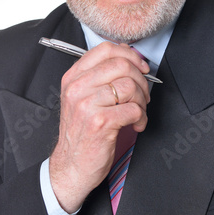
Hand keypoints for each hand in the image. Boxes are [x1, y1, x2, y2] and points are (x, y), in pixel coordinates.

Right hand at [50, 41, 150, 212]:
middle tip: (142, 95)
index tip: (140, 66)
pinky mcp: (100, 122)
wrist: (71, 165)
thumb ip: (99, 78)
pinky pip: (133, 109)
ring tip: (137, 112)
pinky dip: (141, 117)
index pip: (105, 49)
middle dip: (140, 80)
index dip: (130, 54)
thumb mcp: (81, 98)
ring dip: (142, 101)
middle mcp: (77, 88)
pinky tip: (135, 124)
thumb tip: (129, 61)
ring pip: (130, 86)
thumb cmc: (80, 133)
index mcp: (73, 78)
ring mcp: (87, 105)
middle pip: (121, 65)